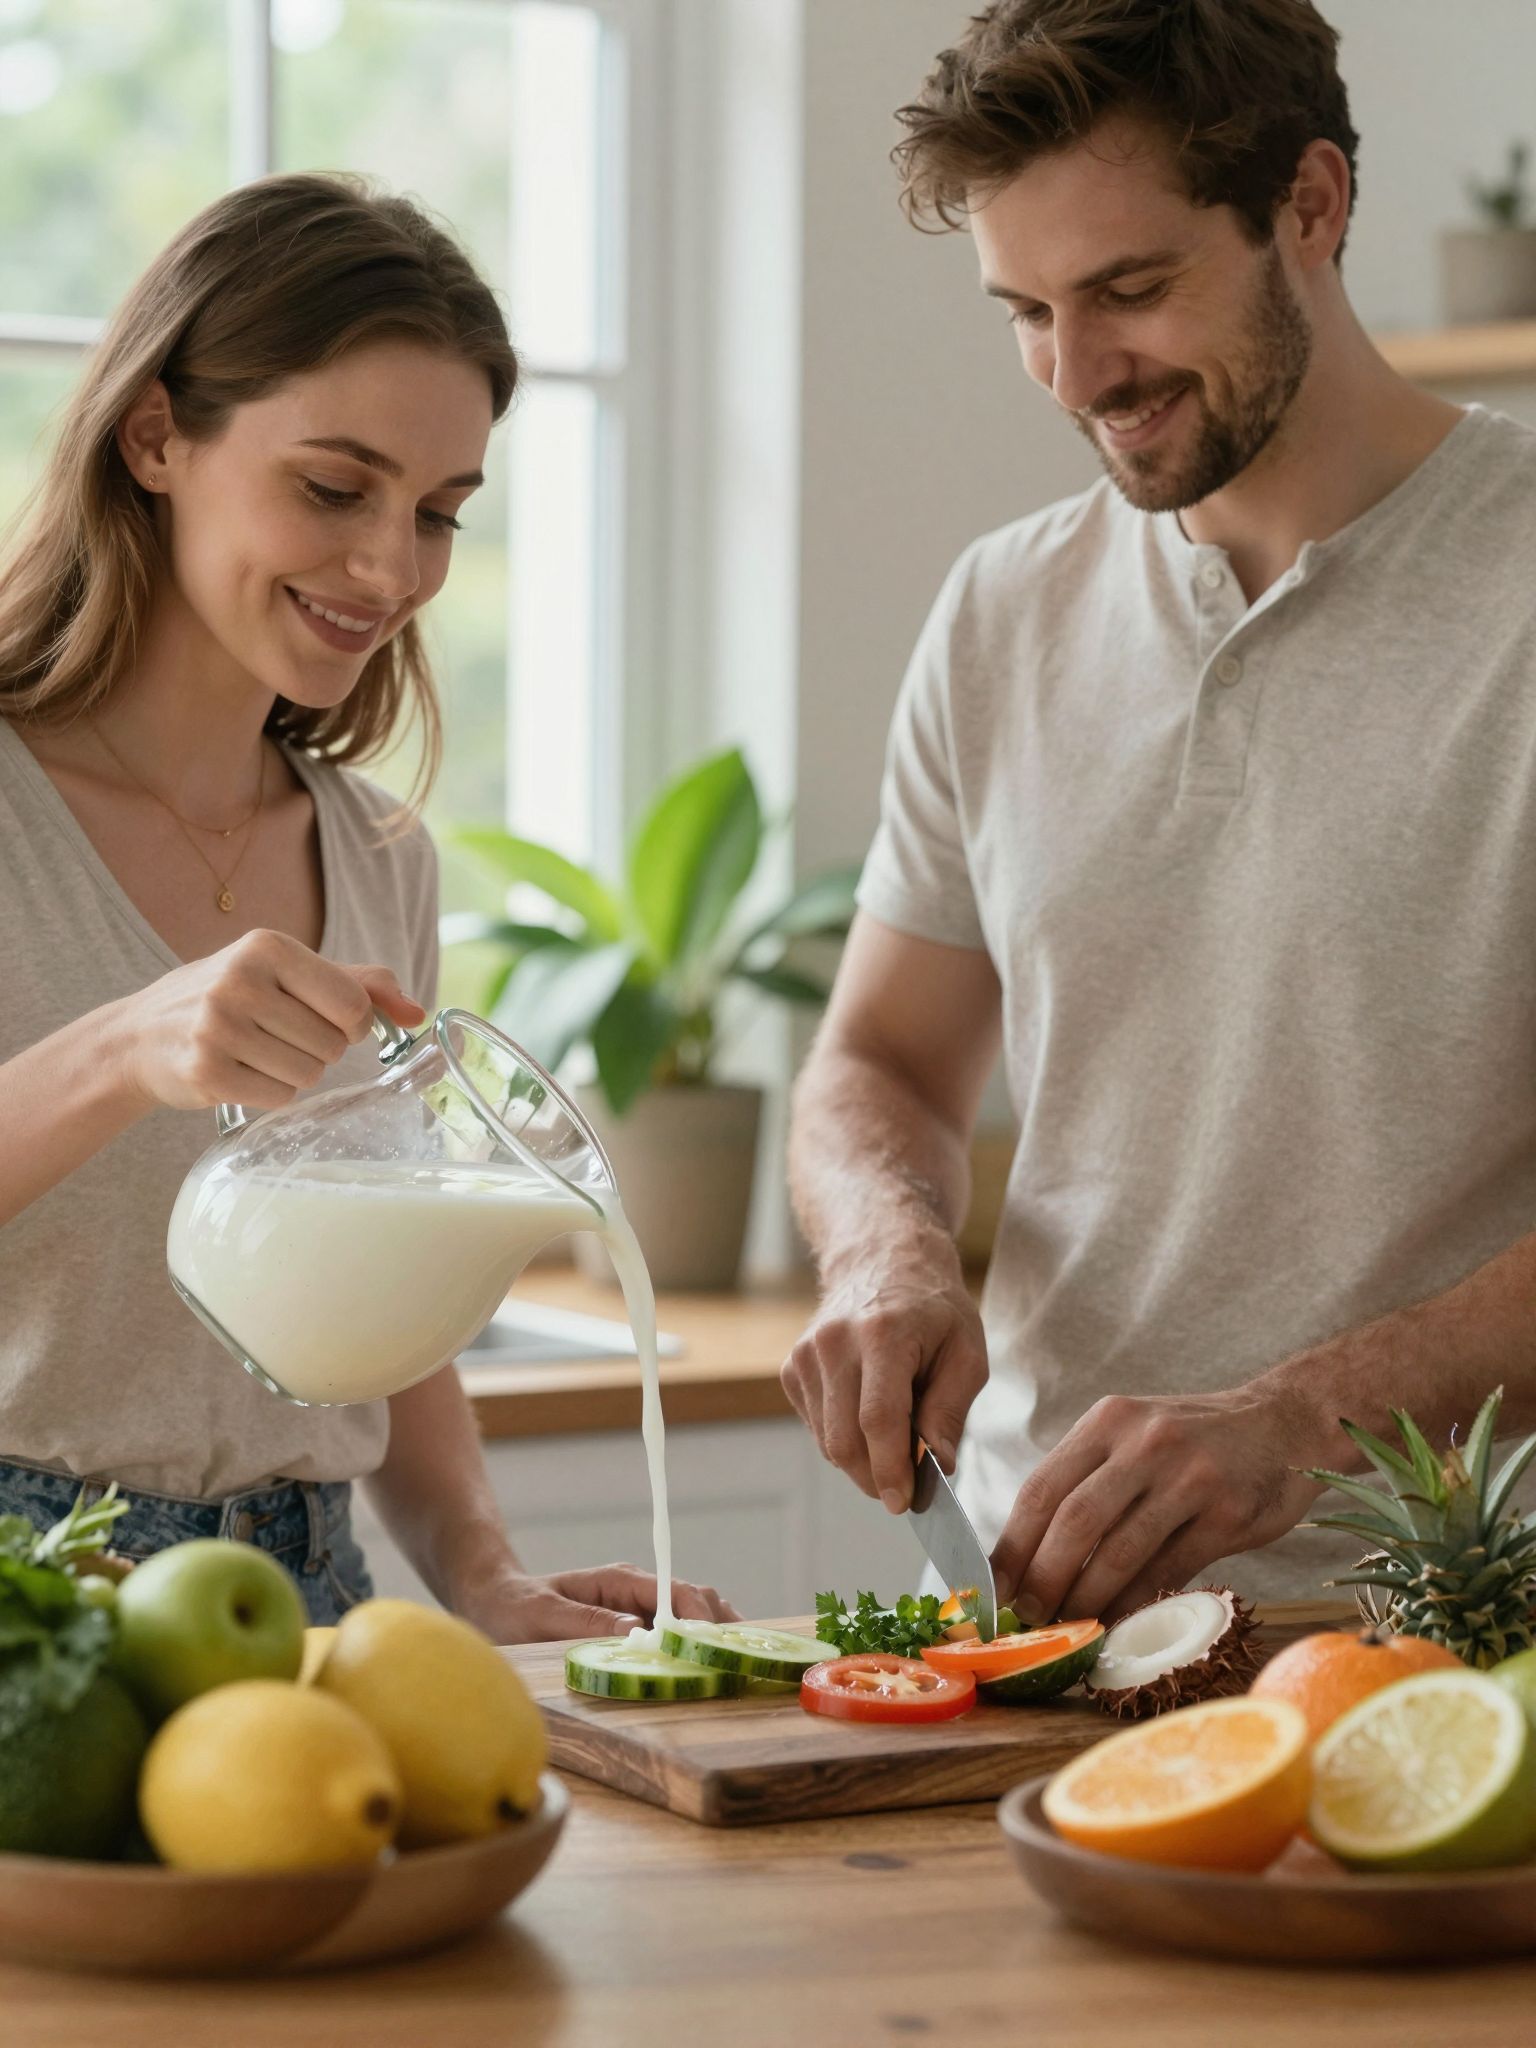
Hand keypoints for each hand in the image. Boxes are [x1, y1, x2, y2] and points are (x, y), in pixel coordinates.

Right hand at [117, 928, 424, 1113]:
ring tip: (259, 1053)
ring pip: (309, 1074)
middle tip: (279, 1036)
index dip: (352, 1024)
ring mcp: (218, 1027)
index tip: (329, 1021)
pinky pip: (279, 1097)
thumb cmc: (232, 997)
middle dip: (319, 1049)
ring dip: (296, 1072)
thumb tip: (418, 1013)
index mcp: (267, 946)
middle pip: (333, 1045)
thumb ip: (361, 983)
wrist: (141, 1034)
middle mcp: (240, 981)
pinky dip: (270, 1093)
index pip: (353, 1004)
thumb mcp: (290, 972)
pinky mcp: (206, 1071)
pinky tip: (242, 1073)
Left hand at [452, 1561, 740, 1644]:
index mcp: (619, 1581)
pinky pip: (673, 1632)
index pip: (673, 1590)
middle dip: (718, 1626)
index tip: (714, 1644)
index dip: (699, 1616)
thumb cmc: (513, 1606)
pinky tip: (707, 1668)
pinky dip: (694, 1646)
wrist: (493, 1598)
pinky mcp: (632, 1626)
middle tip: (738, 1660)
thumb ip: (587, 1623)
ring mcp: (636, 1607)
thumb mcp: (541, 1617)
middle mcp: (635, 1590)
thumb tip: (637, 1632)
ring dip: (712, 1636)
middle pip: (693, 1599)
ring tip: (735, 1665)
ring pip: (690, 1615)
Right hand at [781, 1263, 987, 1511]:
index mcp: (882, 1334)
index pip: (878, 1419)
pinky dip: (844, 1438)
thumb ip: (950, 1410)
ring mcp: (806, 1355)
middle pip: (845, 1440)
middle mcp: (833, 1343)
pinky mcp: (792, 1367)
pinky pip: (817, 1427)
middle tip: (906, 1486)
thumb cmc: (933, 1309)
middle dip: (876, 1476)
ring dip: (862, 1460)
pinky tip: (869, 1416)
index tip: (903, 1502)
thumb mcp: (966, 1352)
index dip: (890, 1469)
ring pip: (827, 1441)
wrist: (883, 1260)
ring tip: (896, 1440)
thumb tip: (938, 1466)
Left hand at [990, 1383, 1326, 1625]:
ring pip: (1120, 1550)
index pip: (1042, 1487)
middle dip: (1043, 1578)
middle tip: (1030, 1618)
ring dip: (1088, 1597)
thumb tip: (1028, 1555)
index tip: (994, 1587)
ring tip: (1070, 1626)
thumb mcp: (1134, 1435)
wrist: (1285, 1423)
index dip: (1013, 1543)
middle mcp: (1144, 1442)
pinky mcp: (1228, 1512)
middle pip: (1074, 1520)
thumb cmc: (1194, 1441)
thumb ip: (1088, 1480)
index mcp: (1108, 1421)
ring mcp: (1189, 1476)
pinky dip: (1137, 1601)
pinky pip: (1169, 1569)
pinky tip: (1120, 1621)